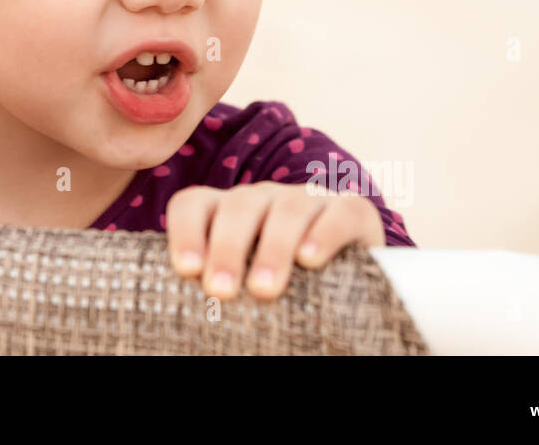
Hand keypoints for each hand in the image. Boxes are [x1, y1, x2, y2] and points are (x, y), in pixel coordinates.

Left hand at [166, 181, 385, 300]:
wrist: (348, 283)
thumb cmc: (281, 292)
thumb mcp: (244, 289)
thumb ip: (221, 294)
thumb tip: (190, 339)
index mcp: (227, 211)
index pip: (194, 204)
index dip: (186, 232)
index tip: (187, 271)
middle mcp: (264, 198)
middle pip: (238, 206)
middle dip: (227, 247)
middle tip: (221, 291)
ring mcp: (308, 199)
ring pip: (287, 209)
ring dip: (272, 248)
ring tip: (263, 290)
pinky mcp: (353, 210)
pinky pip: (340, 213)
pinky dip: (323, 234)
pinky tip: (310, 260)